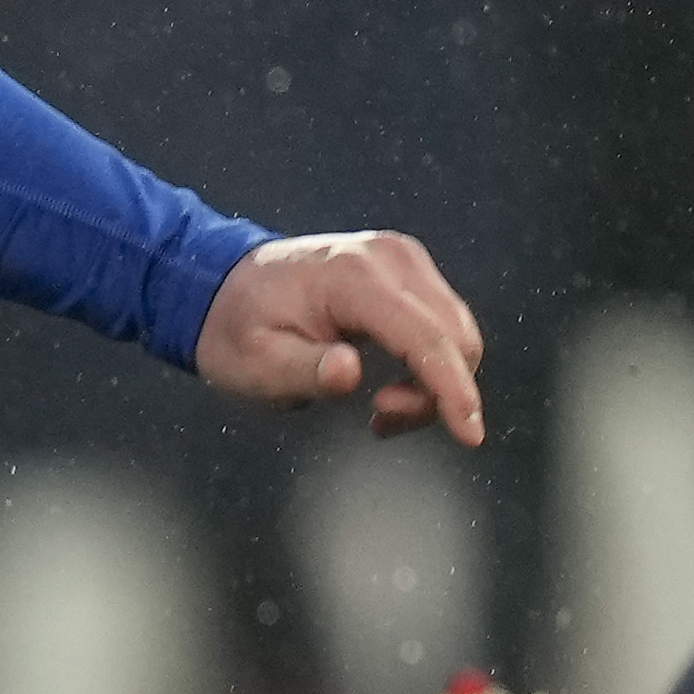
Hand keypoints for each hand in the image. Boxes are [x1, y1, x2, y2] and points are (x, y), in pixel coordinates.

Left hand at [197, 227, 490, 442]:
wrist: (224, 285)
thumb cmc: (237, 328)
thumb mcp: (256, 365)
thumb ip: (305, 372)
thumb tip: (350, 374)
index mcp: (353, 277)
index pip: (425, 337)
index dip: (453, 389)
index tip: (469, 435)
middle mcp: (390, 258)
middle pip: (453, 336)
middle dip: (437, 393)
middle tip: (381, 423)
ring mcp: (403, 259)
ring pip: (456, 333)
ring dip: (436, 383)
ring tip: (381, 411)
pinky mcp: (408, 270)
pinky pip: (443, 325)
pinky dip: (432, 365)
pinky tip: (393, 388)